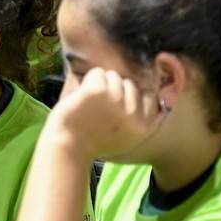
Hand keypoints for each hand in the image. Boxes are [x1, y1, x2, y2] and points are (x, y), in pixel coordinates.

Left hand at [50, 68, 164, 160]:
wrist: (68, 147)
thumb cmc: (92, 143)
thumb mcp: (127, 138)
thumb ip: (139, 120)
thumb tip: (150, 93)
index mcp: (144, 127)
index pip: (151, 98)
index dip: (133, 97)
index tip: (118, 103)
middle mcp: (134, 113)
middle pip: (130, 85)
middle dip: (114, 90)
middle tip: (99, 107)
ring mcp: (117, 100)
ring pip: (114, 76)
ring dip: (100, 85)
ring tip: (89, 103)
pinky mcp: (99, 91)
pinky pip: (97, 73)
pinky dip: (87, 81)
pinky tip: (81, 96)